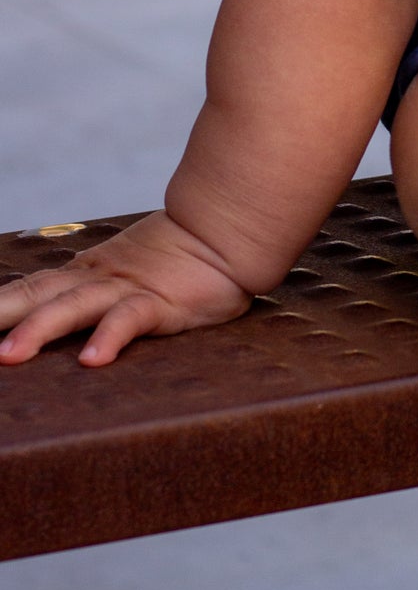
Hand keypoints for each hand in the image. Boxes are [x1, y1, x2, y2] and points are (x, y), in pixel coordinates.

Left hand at [0, 211, 252, 365]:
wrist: (224, 229)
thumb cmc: (178, 258)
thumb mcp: (125, 274)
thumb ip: (96, 296)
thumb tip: (58, 317)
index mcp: (83, 275)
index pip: (27, 291)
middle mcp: (94, 280)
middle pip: (35, 296)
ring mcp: (125, 289)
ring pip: (73, 308)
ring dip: (39, 331)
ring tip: (9, 357)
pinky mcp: (159, 302)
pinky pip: (130, 319)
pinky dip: (109, 338)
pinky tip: (93, 360)